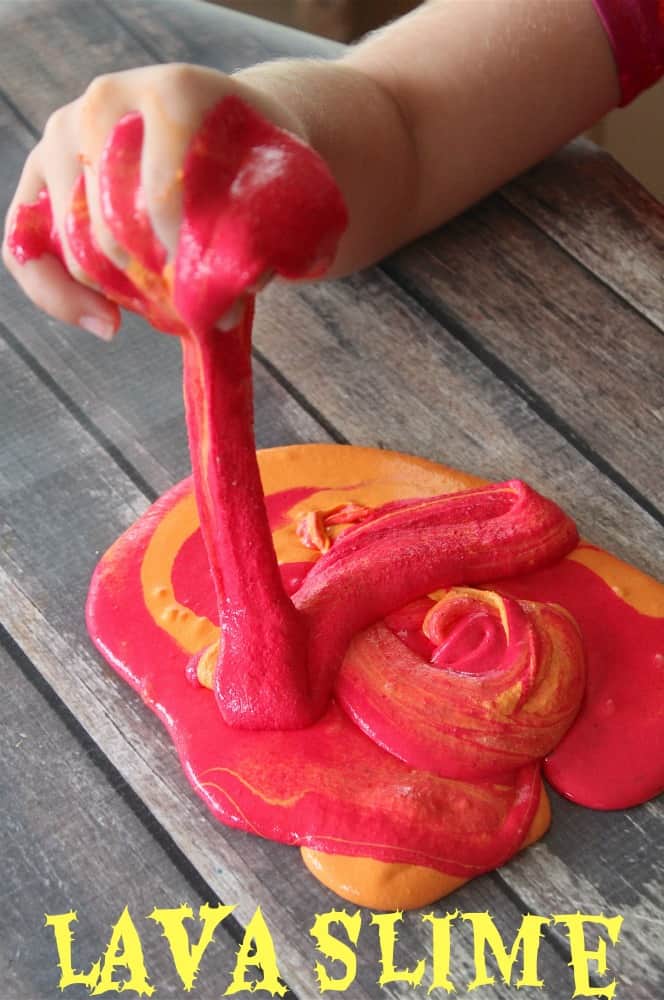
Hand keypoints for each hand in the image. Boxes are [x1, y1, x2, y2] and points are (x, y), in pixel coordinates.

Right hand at [2, 63, 305, 338]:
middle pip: (113, 224)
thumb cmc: (251, 166)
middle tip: (193, 311)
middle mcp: (107, 102)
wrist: (225, 130)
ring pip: (75, 244)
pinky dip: (59, 296)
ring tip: (165, 306)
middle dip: (153, 284)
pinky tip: (108, 322)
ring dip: (121, 292)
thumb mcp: (273, 190)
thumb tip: (224, 308)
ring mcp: (64, 133)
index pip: (164, 195)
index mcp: (173, 93)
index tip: (219, 300)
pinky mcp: (38, 173)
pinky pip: (24, 249)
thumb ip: (257, 241)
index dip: (185, 260)